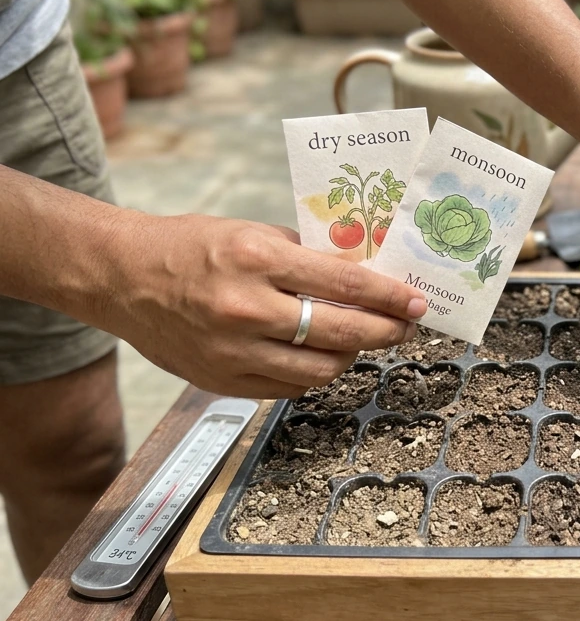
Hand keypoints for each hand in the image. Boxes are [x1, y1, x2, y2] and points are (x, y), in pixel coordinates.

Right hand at [102, 214, 426, 397]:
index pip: (345, 283)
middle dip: (385, 333)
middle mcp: (246, 308)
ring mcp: (233, 351)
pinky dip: (314, 373)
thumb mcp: (253, 233)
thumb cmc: (192, 247)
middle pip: (341, 333)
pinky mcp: (222, 382)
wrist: (122, 277)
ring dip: (351, 356)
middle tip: (403, 327)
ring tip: (361, 340)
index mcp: (257, 259)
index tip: (417, 302)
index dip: (389, 297)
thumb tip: (365, 273)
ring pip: (320, 369)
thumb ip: (307, 256)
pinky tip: (320, 356)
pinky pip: (289, 387)